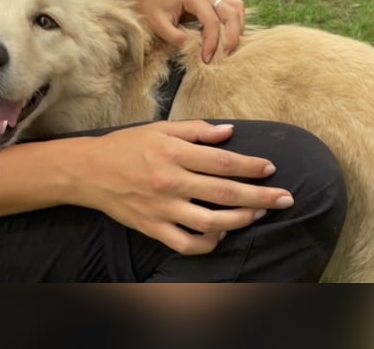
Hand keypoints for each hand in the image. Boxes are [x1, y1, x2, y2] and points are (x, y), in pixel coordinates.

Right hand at [72, 120, 293, 254]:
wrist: (89, 171)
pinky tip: (221, 234)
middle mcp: (171, 182)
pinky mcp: (152, 228)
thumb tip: (230, 132)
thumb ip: (196, 131)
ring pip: (211, 222)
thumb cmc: (127, 146)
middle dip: (260, 197)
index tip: (270, 168)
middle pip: (225, 193)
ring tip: (259, 215)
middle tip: (285, 199)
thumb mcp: (161, 129)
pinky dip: (208, 242)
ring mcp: (162, 209)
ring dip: (241, 220)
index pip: (222, 162)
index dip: (250, 166)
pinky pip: (186, 243)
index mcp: (174, 154)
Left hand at [112, 0, 244, 62]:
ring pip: (237, 9)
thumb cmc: (152, 9)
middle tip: (225, 55)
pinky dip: (236, 23)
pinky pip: (233, 9)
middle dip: (232, 36)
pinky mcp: (214, 3)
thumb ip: (173, 35)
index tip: (206, 59)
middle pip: (232, 13)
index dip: (212, 42)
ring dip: (237, 28)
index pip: (212, 21)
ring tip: (228, 47)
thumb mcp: (158, 23)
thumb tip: (190, 45)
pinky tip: (227, 37)